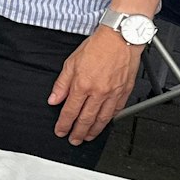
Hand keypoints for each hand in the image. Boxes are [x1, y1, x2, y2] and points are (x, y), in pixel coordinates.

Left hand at [49, 28, 143, 144]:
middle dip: (78, 132)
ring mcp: (113, 94)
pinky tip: (104, 123)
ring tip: (87, 137)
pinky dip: (109, 120)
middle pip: (86, 119)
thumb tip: (54, 99)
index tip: (60, 131)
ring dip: (94, 130)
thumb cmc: (96, 47)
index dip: (64, 124)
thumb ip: (62, 84)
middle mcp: (99, 92)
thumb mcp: (71, 62)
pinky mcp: (125, 92)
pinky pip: (116, 111)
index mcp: (83, 85)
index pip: (70, 111)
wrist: (120, 38)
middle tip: (74, 140)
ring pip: (103, 119)